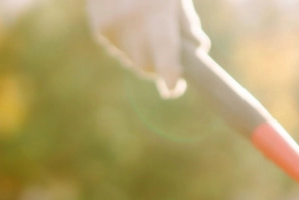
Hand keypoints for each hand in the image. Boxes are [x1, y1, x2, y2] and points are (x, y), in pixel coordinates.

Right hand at [87, 0, 209, 98]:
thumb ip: (186, 21)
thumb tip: (197, 49)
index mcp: (156, 10)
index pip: (165, 51)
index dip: (170, 75)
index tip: (173, 89)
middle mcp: (131, 22)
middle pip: (146, 65)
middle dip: (158, 67)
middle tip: (170, 62)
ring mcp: (112, 27)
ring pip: (131, 59)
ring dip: (143, 54)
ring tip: (147, 30)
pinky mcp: (100, 29)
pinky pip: (118, 49)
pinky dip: (128, 43)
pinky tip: (130, 22)